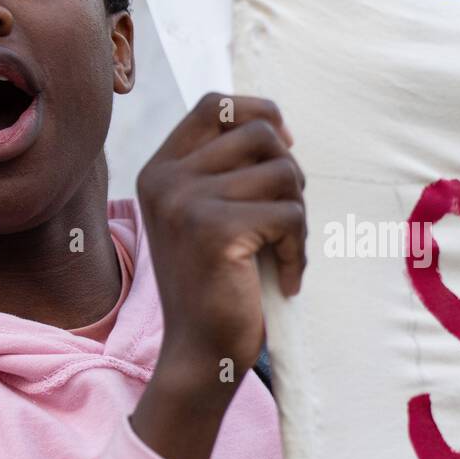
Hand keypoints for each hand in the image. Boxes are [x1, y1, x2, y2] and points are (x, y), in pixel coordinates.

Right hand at [129, 93, 305, 458]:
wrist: (200, 354)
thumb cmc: (219, 285)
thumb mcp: (210, 215)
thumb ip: (228, 171)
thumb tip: (278, 126)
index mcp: (161, 169)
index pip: (216, 104)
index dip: (261, 113)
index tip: (285, 149)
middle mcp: (166, 179)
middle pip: (260, 134)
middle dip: (290, 176)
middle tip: (286, 224)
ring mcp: (185, 201)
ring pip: (283, 174)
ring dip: (297, 217)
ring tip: (282, 255)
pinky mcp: (214, 230)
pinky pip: (289, 214)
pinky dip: (299, 250)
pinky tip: (285, 279)